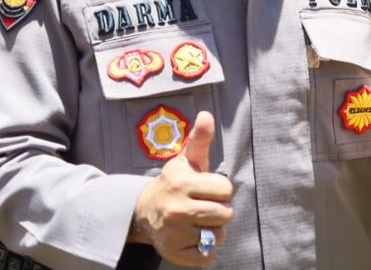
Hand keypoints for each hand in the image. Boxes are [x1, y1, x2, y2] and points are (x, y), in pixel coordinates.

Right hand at [128, 112, 233, 263]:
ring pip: (218, 235)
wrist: (144, 211)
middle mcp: (176, 209)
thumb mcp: (186, 160)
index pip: (226, 190)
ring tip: (198, 221)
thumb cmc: (175, 183)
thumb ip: (200, 139)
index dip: (221, 190)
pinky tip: (194, 237)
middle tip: (203, 206)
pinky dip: (206, 250)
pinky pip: (207, 256)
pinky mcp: (173, 253)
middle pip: (226, 214)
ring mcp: (173, 233)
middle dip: (220, 210)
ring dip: (214, 230)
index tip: (207, 189)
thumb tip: (206, 114)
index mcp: (182, 183)